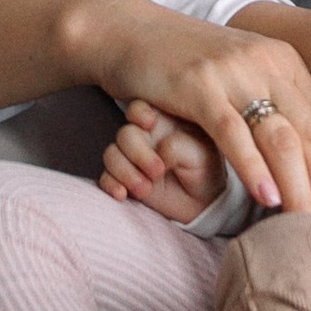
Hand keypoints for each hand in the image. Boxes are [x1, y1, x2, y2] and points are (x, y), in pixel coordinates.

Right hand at [75, 0, 310, 220]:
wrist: (131, 31)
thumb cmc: (188, 64)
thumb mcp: (242, 78)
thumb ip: (273, 108)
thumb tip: (308, 163)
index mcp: (285, 63)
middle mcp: (267, 63)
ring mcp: (234, 72)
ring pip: (281, 137)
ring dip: (301, 187)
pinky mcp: (199, 84)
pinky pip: (234, 132)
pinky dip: (254, 168)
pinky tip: (268, 198)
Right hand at [101, 101, 227, 222]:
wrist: (203, 202)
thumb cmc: (204, 168)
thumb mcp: (200, 153)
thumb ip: (178, 146)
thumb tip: (158, 151)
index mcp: (161, 121)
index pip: (139, 108)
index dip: (139, 113)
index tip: (149, 123)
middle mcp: (143, 137)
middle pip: (124, 134)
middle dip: (137, 153)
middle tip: (157, 171)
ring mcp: (131, 159)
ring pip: (112, 155)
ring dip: (125, 172)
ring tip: (146, 189)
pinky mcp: (123, 180)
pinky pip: (105, 178)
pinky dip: (110, 185)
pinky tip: (122, 195)